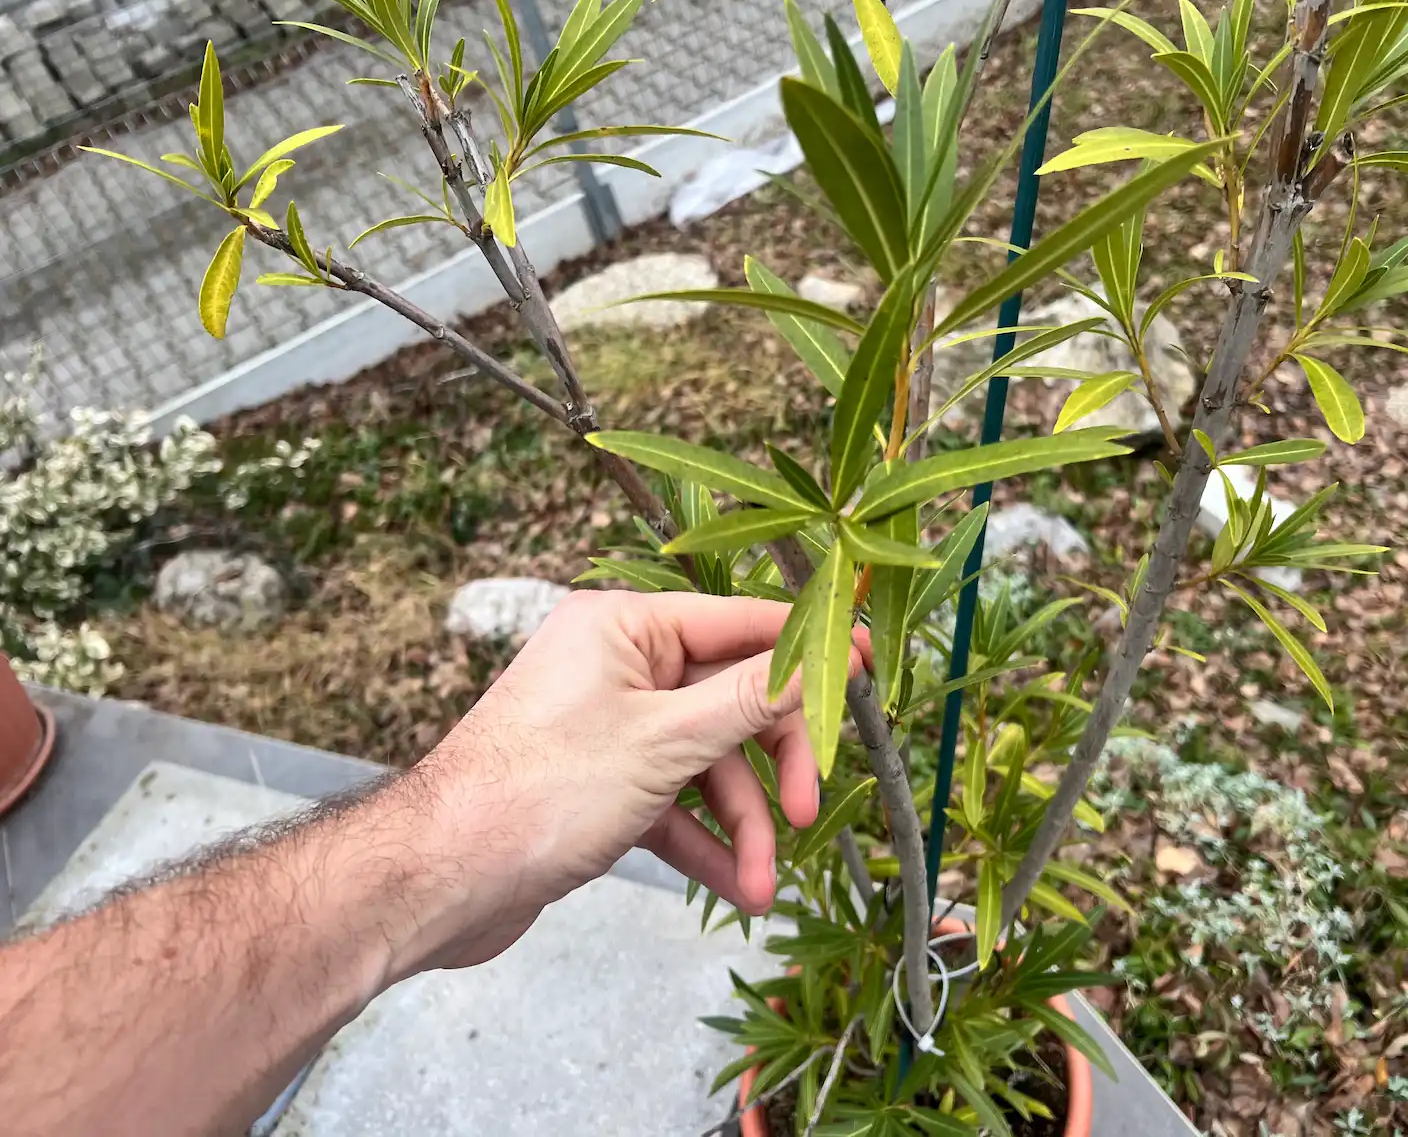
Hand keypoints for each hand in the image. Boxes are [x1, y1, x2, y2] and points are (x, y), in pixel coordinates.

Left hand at [402, 591, 866, 974]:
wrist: (438, 880)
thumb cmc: (539, 792)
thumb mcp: (665, 743)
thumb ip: (751, 699)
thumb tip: (823, 655)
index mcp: (626, 626)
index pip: (741, 622)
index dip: (808, 648)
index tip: (868, 667)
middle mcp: (619, 666)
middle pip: (732, 700)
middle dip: (772, 765)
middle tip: (809, 812)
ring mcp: (610, 726)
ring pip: (707, 763)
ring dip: (742, 824)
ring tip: (761, 886)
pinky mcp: (602, 783)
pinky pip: (673, 802)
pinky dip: (703, 842)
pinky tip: (731, 887)